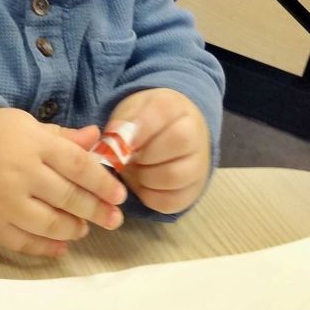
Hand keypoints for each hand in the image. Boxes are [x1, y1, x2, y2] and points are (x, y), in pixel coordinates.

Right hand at [0, 107, 127, 256]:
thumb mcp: (28, 125)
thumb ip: (63, 136)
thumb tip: (96, 138)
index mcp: (34, 145)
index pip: (78, 166)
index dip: (103, 183)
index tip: (120, 195)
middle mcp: (22, 175)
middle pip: (69, 198)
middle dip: (97, 211)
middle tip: (114, 219)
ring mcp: (6, 203)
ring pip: (51, 225)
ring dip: (75, 229)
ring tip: (84, 228)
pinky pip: (25, 243)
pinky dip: (47, 248)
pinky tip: (62, 246)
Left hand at [107, 88, 210, 213]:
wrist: (170, 135)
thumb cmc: (144, 122)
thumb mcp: (130, 112)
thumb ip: (120, 125)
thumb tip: (111, 144)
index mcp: (176, 107)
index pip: (163, 113)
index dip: (139, 131)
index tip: (121, 143)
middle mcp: (195, 135)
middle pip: (177, 143)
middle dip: (142, 155)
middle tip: (126, 158)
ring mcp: (198, 165)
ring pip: (173, 176)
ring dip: (143, 177)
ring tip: (132, 169)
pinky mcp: (192, 191)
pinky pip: (170, 201)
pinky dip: (149, 196)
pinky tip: (141, 183)